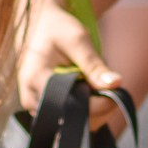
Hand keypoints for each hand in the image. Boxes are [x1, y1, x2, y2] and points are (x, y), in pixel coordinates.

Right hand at [15, 0, 124, 126]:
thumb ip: (94, 65)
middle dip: (95, 104)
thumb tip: (115, 85)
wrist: (38, 25)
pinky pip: (68, 118)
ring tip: (86, 79)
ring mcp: (34, 107)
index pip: (75, 107)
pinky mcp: (41, 109)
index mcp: (37, 80)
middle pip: (74, 119)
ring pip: (73, 121)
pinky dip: (82, 105)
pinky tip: (81, 87)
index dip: (100, 103)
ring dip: (89, 105)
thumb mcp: (77, 39)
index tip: (113, 87)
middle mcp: (31, 99)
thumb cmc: (56, 28)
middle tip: (98, 78)